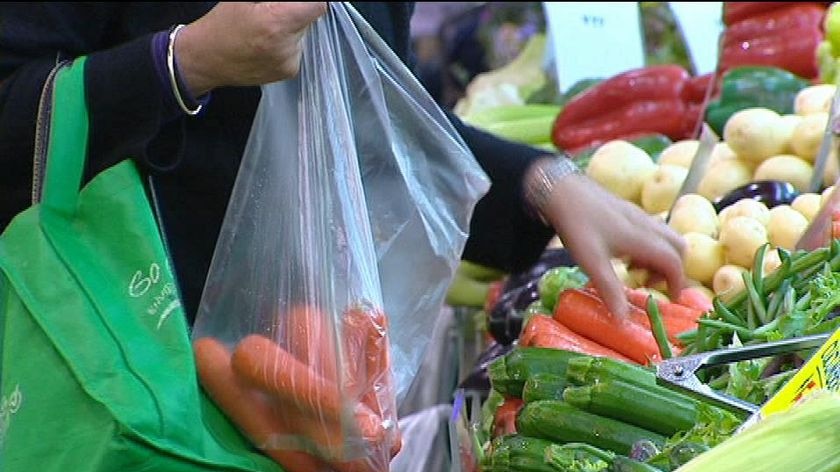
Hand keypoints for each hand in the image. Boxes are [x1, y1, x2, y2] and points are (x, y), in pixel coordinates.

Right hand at [175, 2, 327, 95]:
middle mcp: (286, 46)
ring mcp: (290, 62)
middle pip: (309, 19)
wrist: (206, 59)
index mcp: (276, 22)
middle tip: (272, 11)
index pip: (317, 6)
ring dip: (292, 27)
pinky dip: (288, 42)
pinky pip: (298, 49)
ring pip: (304, 34)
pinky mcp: (289, 71)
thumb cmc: (222, 24)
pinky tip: (267, 43)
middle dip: (295, 11)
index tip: (301, 0)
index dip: (311, 0)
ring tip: (266, 29)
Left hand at [527, 160, 685, 317]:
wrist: (562, 190)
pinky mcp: (627, 210)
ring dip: (658, 256)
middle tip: (650, 284)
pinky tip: (622, 253)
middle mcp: (647, 225)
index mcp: (643, 239)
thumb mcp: (593, 263)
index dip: (677, 283)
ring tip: (633, 270)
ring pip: (664, 236)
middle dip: (672, 268)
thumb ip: (610, 291)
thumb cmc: (578, 226)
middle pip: (677, 247)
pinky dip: (646, 245)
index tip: (670, 299)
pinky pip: (650, 229)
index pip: (674, 262)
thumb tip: (623, 322)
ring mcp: (638, 215)